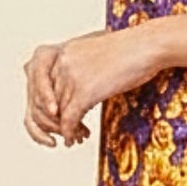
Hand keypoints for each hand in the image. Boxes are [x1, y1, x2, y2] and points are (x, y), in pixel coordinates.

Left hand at [22, 23, 163, 146]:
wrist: (146, 45)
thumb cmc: (130, 50)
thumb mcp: (96, 53)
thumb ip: (80, 66)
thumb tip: (79, 88)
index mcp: (62, 52)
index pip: (39, 84)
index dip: (45, 104)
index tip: (56, 116)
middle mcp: (61, 62)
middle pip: (45, 100)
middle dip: (53, 120)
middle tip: (64, 131)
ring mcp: (71, 77)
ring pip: (57, 113)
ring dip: (65, 130)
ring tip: (75, 138)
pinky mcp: (84, 91)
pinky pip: (69, 119)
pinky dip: (70, 133)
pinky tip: (75, 139)